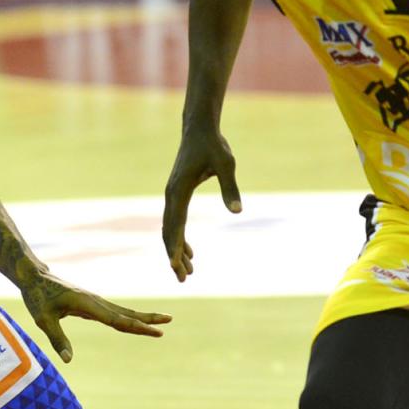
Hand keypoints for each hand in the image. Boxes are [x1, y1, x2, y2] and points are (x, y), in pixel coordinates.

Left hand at [19, 270, 168, 362]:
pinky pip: (115, 313)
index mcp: (87, 304)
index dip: (137, 327)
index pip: (117, 320)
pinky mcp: (92, 304)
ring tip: (162, 320)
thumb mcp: (43, 320)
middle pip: (127, 313)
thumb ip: (58, 339)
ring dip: (143, 317)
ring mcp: (95, 302)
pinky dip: (129, 318)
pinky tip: (136, 322)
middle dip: (148, 319)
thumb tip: (68, 360)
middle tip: (169, 321)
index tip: (156, 331)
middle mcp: (96, 302)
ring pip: (123, 312)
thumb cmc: (37, 298)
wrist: (35, 277)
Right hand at [162, 126, 241, 281]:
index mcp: (179, 191)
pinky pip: (176, 221)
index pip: (175, 225)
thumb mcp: (226, 165)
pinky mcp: (178, 194)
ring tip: (188, 273)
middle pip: (169, 232)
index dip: (176, 248)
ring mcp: (172, 195)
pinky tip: (191, 253)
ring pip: (171, 229)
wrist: (200, 129)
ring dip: (178, 251)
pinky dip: (181, 238)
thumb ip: (231, 188)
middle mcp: (171, 195)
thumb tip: (238, 212)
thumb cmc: (214, 145)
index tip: (177, 267)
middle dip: (174, 257)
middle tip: (183, 279)